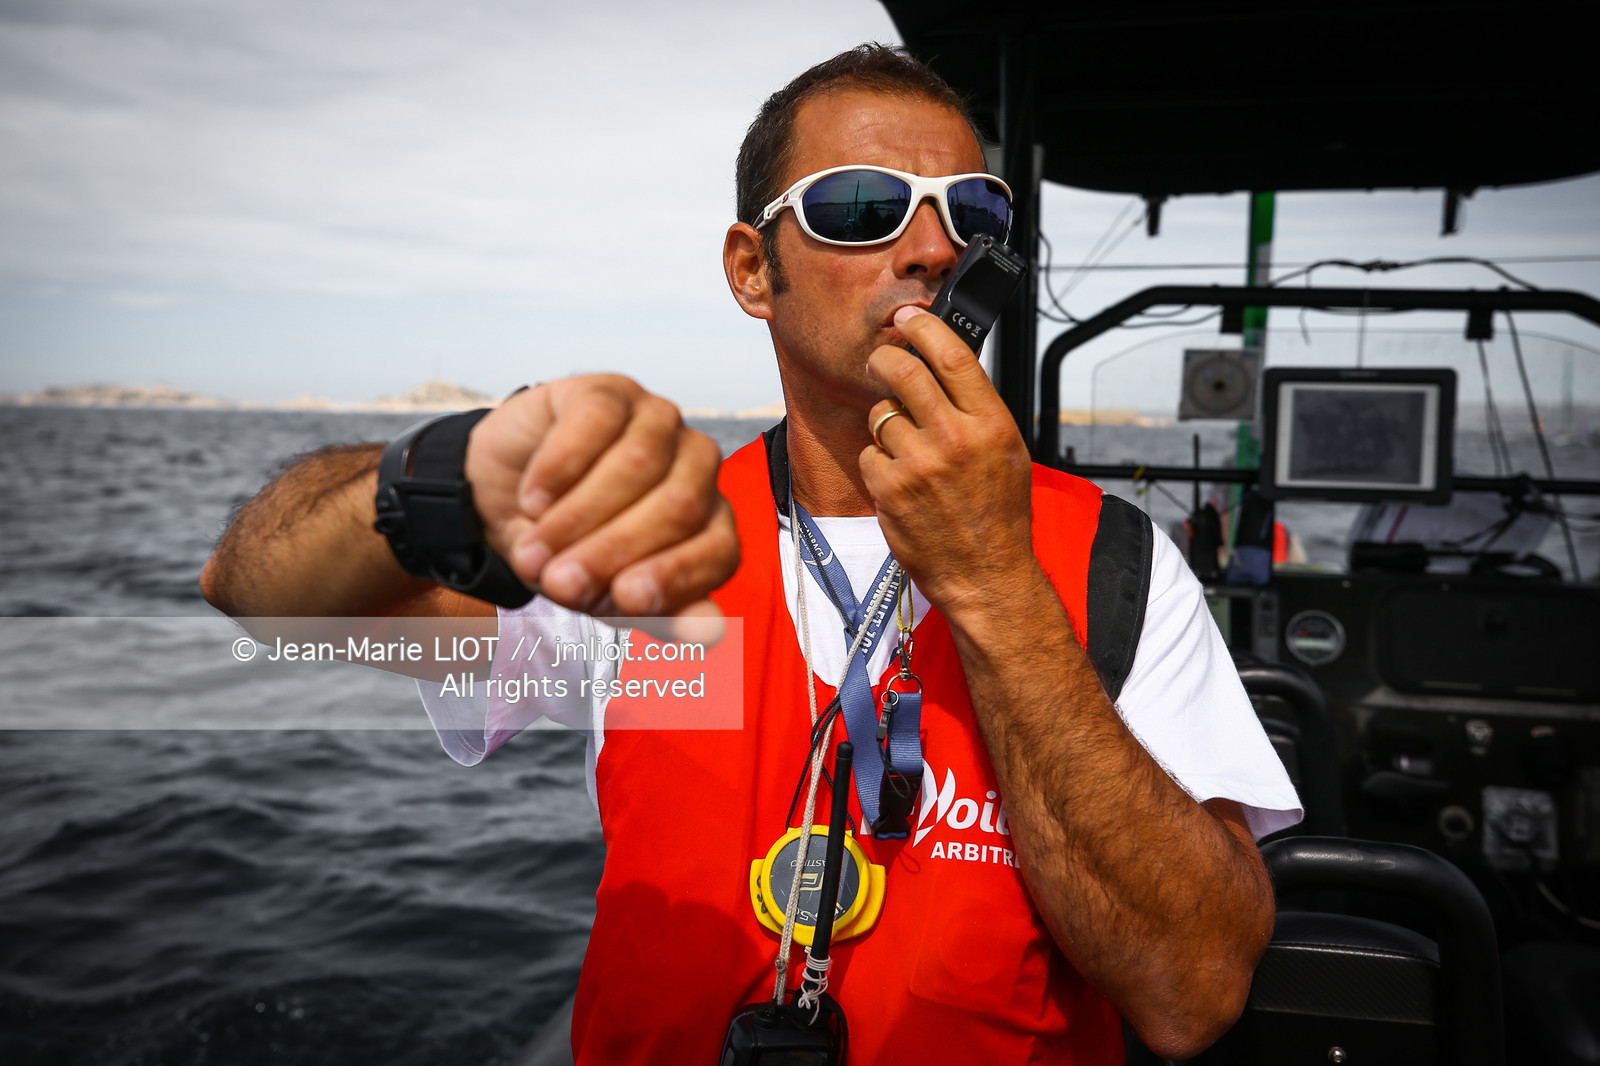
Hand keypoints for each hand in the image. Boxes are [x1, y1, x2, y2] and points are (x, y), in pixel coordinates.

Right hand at [463, 376, 737, 621]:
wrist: (502, 500)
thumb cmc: (568, 548)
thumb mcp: (604, 594)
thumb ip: (658, 614)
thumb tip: (708, 635)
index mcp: (710, 520)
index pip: (719, 550)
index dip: (674, 578)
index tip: (622, 601)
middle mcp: (697, 465)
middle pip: (678, 506)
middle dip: (611, 553)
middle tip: (558, 583)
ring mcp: (657, 420)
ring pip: (638, 464)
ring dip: (577, 517)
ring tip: (533, 551)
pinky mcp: (609, 391)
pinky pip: (595, 424)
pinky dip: (557, 470)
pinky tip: (532, 499)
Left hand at [860, 307, 1037, 619]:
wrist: (986, 575)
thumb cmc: (998, 514)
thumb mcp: (1007, 451)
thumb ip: (977, 408)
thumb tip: (944, 364)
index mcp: (990, 424)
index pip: (951, 355)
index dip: (924, 328)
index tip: (908, 318)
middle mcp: (955, 439)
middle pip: (904, 372)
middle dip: (885, 360)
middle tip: (882, 363)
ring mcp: (919, 464)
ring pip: (881, 414)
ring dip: (886, 423)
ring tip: (906, 447)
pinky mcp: (890, 489)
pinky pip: (869, 454)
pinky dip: (879, 463)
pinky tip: (900, 481)